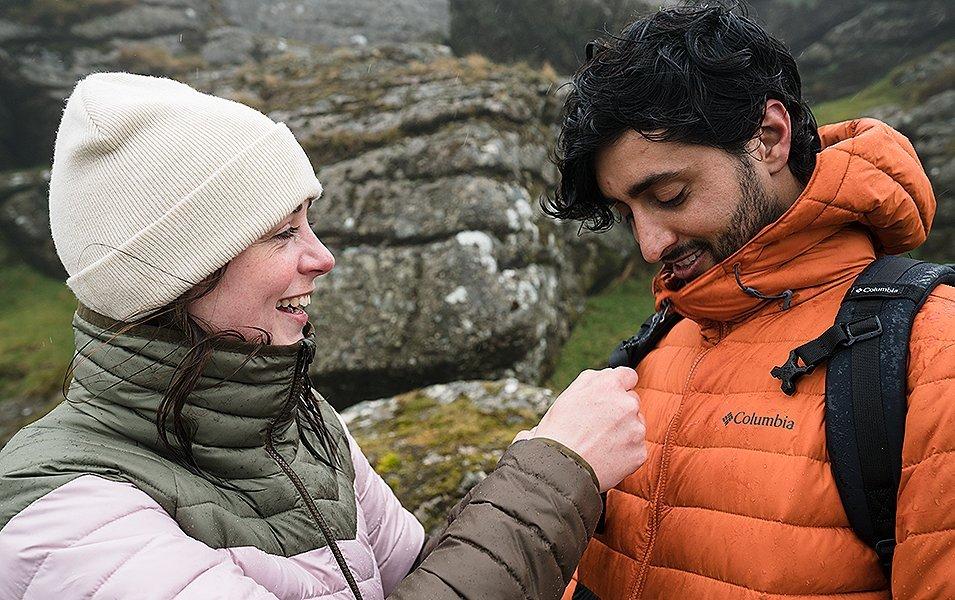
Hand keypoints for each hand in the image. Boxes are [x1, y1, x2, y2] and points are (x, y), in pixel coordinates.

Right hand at [513, 367, 646, 491]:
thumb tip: (609, 375)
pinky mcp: (640, 452)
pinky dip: (625, 452)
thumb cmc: (559, 432)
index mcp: (609, 385)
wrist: (560, 468)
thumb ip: (593, 379)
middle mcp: (627, 403)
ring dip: (624, 431)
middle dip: (620, 410)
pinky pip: (637, 447)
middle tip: (598, 425)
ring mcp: (636, 429)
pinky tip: (606, 456)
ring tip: (599, 443)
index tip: (611, 397)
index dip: (619, 386)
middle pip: (632, 401)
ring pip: (636, 425)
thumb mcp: (569, 394)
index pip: (628, 375)